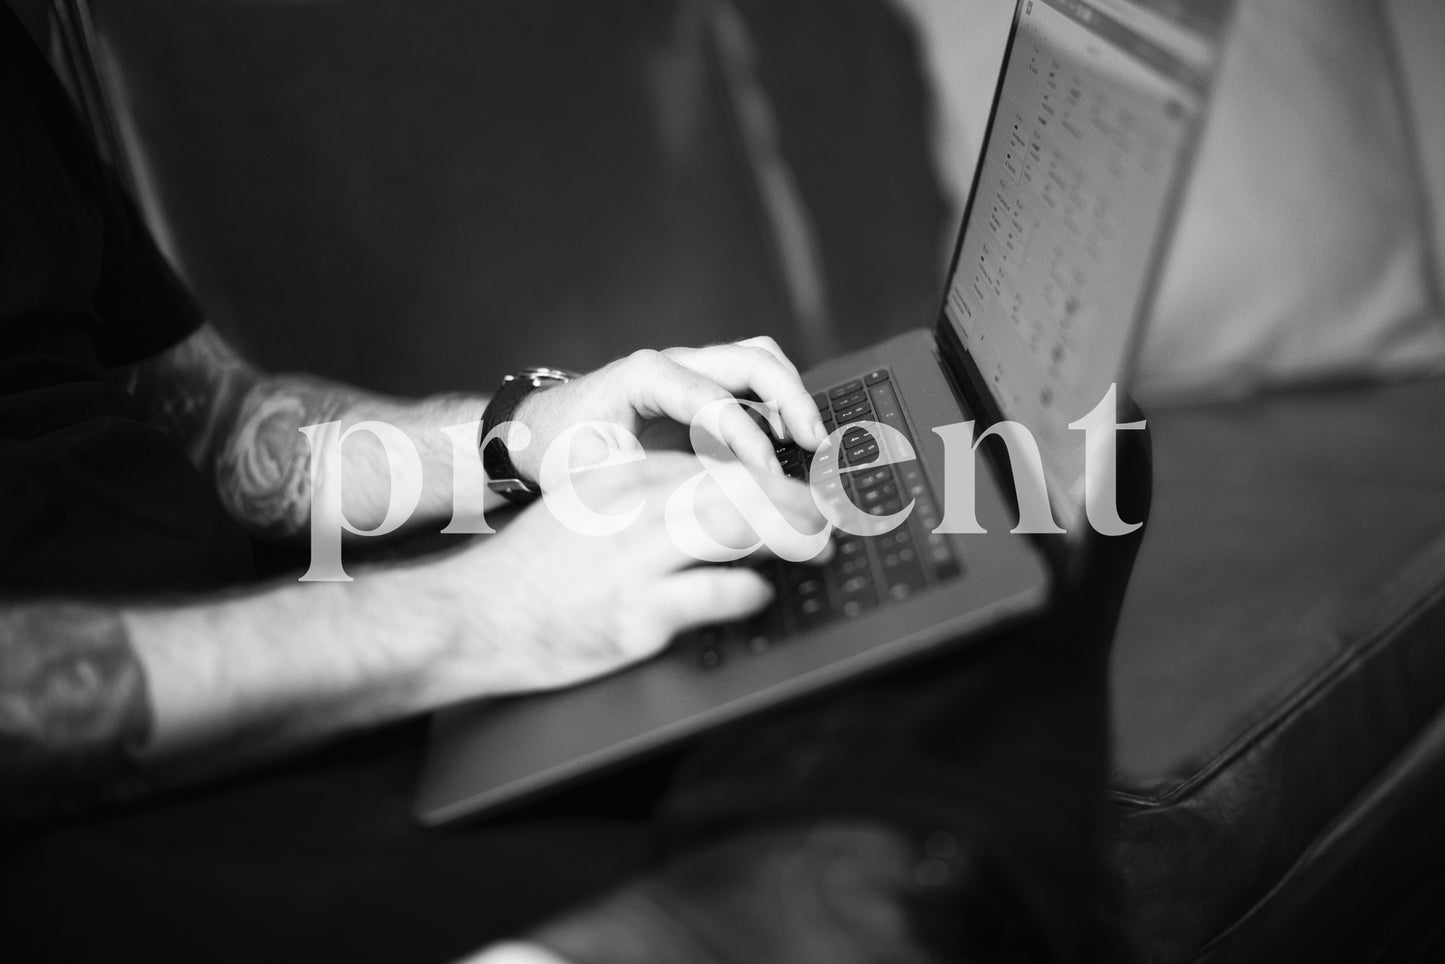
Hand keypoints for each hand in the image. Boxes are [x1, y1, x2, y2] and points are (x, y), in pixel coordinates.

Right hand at [415, 451, 830, 698]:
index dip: (771, 478)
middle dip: (795, 501)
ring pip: (736, 528)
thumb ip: (645, 502)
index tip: (802, 492)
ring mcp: (636, 561)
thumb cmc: (534, 570)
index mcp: (625, 481)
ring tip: (818, 547)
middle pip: (738, 488)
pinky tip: (760, 593)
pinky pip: (713, 593)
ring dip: (790, 536)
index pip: (715, 467)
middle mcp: (634, 511)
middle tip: (828, 518)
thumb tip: (714, 506)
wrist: (471, 615)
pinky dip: (748, 591)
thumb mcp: (586, 511)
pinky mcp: (636, 614)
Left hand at [509, 337, 826, 485]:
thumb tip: (699, 508)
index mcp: (645, 377)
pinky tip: (789, 447)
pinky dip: (781, 406)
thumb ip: (648, 487)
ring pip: (761, 359)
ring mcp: (692, 369)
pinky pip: (755, 382)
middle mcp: (675, 363)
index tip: (766, 479)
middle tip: (815, 445)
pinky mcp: (704, 387)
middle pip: (753, 358)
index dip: (747, 441)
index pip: (715, 399)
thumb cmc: (564, 453)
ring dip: (792, 395)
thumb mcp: (594, 476)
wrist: (541, 432)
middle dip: (791, 400)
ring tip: (811, 443)